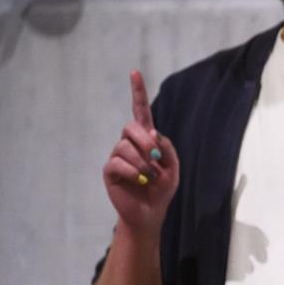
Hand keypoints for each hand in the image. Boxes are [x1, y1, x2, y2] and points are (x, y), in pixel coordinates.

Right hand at [101, 70, 179, 233]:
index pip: (141, 111)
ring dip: (142, 161)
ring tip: (149, 175)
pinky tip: (139, 179)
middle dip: (144, 139)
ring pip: (124, 146)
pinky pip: (117, 162)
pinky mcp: (109, 170)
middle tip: (156, 156)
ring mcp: (117, 156)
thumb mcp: (173, 168)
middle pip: (131, 126)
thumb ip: (168, 148)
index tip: (134, 72)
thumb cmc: (161, 189)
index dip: (138, 92)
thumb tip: (153, 134)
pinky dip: (132, 171)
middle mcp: (129, 143)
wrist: (150, 212)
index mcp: (146, 139)